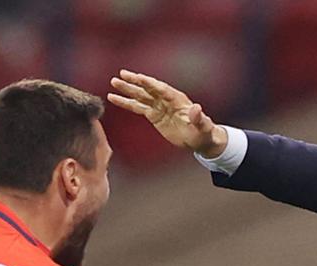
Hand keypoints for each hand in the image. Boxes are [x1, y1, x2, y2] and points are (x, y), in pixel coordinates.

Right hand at [107, 69, 228, 157]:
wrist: (200, 139)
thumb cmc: (203, 132)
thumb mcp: (203, 127)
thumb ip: (198, 118)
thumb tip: (196, 108)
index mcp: (177, 99)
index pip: (161, 89)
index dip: (150, 83)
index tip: (138, 77)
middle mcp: (166, 100)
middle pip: (148, 88)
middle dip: (135, 82)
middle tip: (121, 75)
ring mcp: (159, 106)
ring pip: (140, 96)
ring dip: (127, 89)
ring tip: (113, 83)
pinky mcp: (154, 115)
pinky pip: (137, 107)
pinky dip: (126, 102)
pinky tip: (114, 98)